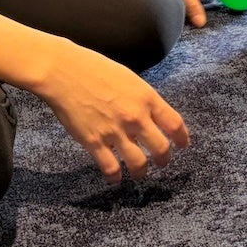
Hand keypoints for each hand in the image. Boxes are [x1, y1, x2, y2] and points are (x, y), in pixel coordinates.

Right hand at [34, 41, 189, 182]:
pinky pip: (111, 168)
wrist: (63, 71)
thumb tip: (149, 115)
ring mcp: (115, 131)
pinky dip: (115, 177)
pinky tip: (115, 178)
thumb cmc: (93, 68)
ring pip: (138, 164)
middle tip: (162, 162)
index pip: (174, 124)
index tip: (183, 145)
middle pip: (161, 149)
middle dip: (164, 159)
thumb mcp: (128, 77)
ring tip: (139, 174)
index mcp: (146, 98)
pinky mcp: (94, 142)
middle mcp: (135, 117)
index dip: (182, 138)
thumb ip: (141, 98)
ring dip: (141, 172)